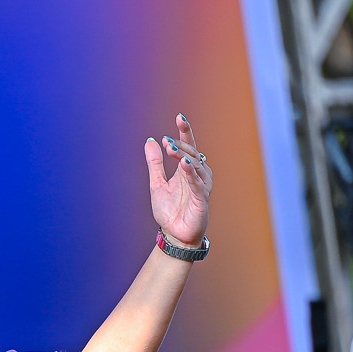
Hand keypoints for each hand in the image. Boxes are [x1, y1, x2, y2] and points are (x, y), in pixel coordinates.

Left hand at [144, 113, 211, 247]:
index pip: (188, 145)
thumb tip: (150, 141)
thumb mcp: (156, 184)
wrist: (174, 235)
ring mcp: (202, 185)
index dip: (185, 131)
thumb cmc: (170, 211)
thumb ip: (155, 163)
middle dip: (180, 145)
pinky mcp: (202, 199)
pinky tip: (184, 164)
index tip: (179, 116)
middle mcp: (198, 174)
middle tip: (166, 140)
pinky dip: (190, 173)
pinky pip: (197, 183)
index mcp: (187, 169)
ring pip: (195, 165)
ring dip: (183, 156)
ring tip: (170, 149)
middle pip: (192, 153)